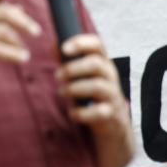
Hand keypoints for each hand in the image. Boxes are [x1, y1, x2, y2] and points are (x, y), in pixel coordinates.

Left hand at [56, 34, 134, 166]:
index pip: (97, 44)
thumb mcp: (82, 74)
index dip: (81, 43)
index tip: (63, 48)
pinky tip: (72, 113)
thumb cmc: (92, 92)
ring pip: (97, 87)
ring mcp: (112, 95)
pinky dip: (81, 113)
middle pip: (96, 64)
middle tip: (56, 76)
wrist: (112, 122)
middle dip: (72, 69)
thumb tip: (53, 46)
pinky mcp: (111, 115)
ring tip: (61, 92)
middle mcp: (110, 76)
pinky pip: (98, 112)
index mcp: (102, 62)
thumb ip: (68, 60)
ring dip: (74, 89)